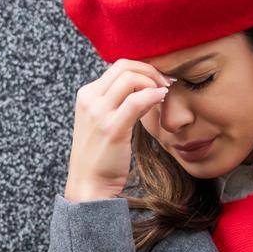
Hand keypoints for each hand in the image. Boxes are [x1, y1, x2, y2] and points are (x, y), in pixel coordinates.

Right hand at [64, 60, 175, 201]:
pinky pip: (136, 101)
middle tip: (165, 83)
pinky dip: (153, 95)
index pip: (117, 67)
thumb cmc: (101, 156)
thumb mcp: (104, 122)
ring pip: (130, 78)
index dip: (142, 68)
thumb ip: (120, 103)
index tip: (158, 79)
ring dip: (153, 82)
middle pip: (124, 66)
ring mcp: (98, 113)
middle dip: (150, 70)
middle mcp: (89, 100)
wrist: (89, 184)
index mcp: (86, 95)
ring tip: (163, 93)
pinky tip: (162, 98)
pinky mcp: (111, 128)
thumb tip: (146, 88)